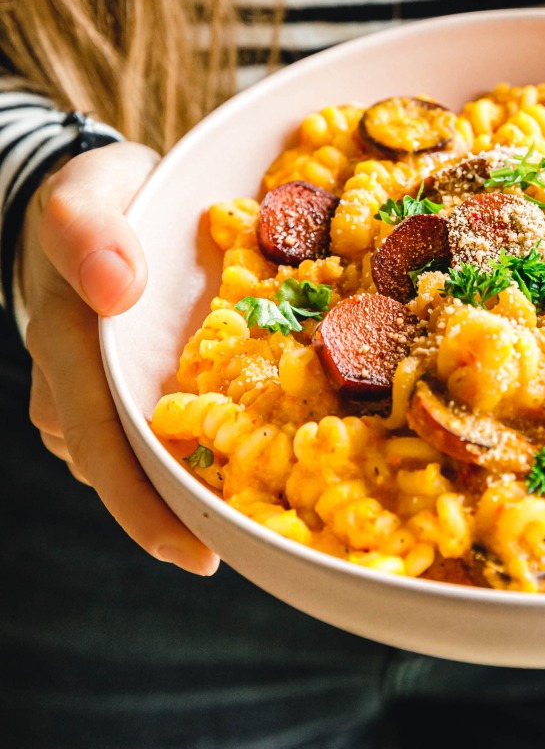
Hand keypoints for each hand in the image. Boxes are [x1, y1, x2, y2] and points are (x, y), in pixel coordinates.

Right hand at [21, 142, 218, 575]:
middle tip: (259, 549)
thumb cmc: (93, 197)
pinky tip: (258, 456)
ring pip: (146, 458)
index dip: (143, 505)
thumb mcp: (84, 196)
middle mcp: (78, 388)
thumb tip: (118, 290)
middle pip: (126, 471)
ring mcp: (102, 396)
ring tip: (272, 512)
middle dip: (184, 517)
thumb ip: (90, 234)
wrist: (94, 198)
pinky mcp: (132, 390)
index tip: (197, 552)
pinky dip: (205, 447)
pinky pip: (166, 432)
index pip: (100, 444)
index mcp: (68, 349)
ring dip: (198, 484)